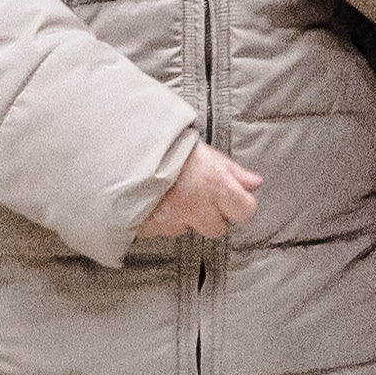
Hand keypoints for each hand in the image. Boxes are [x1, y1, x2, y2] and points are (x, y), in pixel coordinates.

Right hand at [134, 142, 263, 241]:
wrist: (120, 151)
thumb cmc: (163, 145)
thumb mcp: (202, 151)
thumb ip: (231, 171)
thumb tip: (255, 183)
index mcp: (214, 184)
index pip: (245, 210)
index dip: (238, 204)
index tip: (230, 196)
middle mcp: (197, 207)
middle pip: (217, 228)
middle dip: (210, 215)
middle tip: (196, 194)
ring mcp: (172, 220)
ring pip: (187, 228)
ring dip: (182, 216)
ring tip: (169, 192)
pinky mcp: (150, 229)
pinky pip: (162, 229)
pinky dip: (160, 218)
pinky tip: (153, 199)